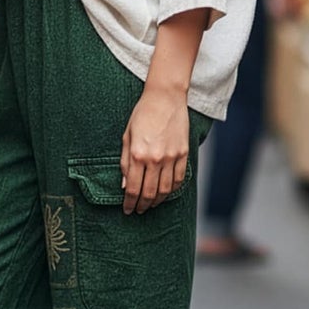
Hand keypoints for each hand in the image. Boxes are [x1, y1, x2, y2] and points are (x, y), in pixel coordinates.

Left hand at [120, 84, 189, 214]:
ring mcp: (171, 157)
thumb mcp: (127, 137)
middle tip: (138, 210)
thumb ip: (125, 162)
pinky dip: (172, 190)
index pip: (133, 188)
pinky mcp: (183, 153)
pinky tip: (165, 192)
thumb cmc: (143, 114)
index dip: (130, 203)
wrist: (165, 98)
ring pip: (165, 190)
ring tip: (151, 204)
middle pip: (149, 193)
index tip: (128, 210)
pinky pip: (178, 179)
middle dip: (143, 205)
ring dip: (157, 201)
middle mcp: (155, 158)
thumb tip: (125, 185)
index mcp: (138, 154)